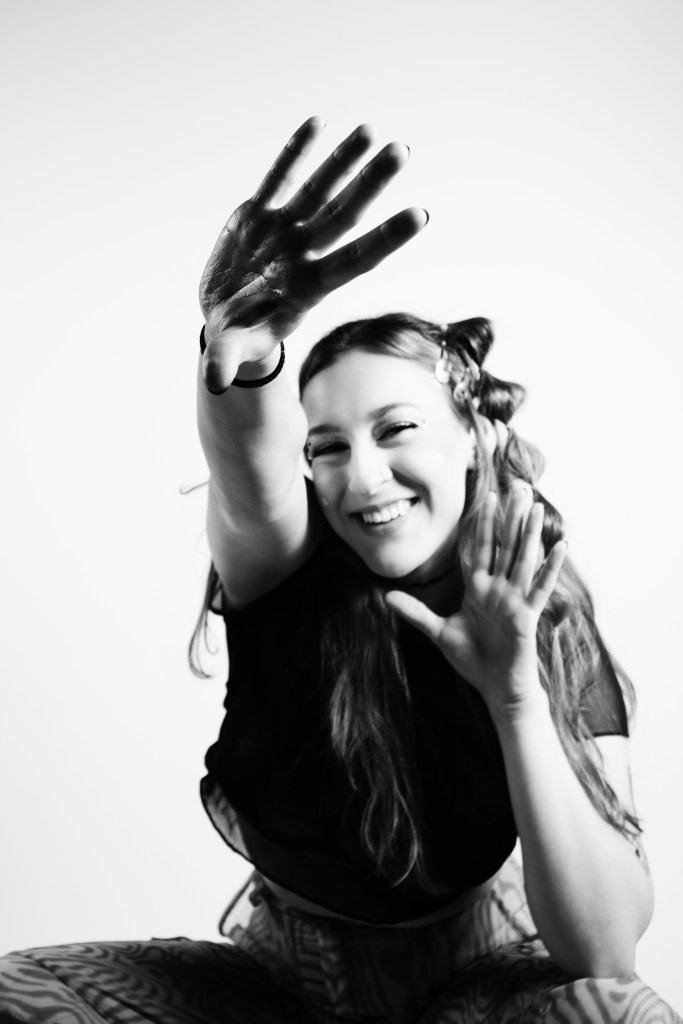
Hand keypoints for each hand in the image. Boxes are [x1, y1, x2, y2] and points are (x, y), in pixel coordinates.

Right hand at [199, 116, 427, 391]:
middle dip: (372, 183)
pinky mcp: (260, 215)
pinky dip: (297, 152)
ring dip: (344, 160)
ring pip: (320, 188)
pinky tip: (318, 123)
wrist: (225, 316)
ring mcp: (285, 230)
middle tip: (402, 150)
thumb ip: (225, 359)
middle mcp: (306, 254)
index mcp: (309, 287)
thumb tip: (214, 382)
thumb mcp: (230, 348)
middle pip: (345, 214)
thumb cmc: (237, 338)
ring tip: (370, 130)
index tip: (421, 214)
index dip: (386, 237)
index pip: (357, 258)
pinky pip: (280, 177)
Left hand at [386, 491, 567, 721]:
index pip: (482, 548)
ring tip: (537, 507)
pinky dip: (550, 568)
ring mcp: (515, 601)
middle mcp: (499, 589)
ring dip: (530, 534)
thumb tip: (386, 596)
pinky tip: (561, 547)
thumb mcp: (439, 632)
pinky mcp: (527, 616)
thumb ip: (415, 612)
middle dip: (510, 518)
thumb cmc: (474, 661)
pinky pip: (540, 588)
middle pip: (505, 546)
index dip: (484, 523)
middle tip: (518, 488)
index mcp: (480, 589)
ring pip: (523, 559)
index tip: (487, 497)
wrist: (497, 689)